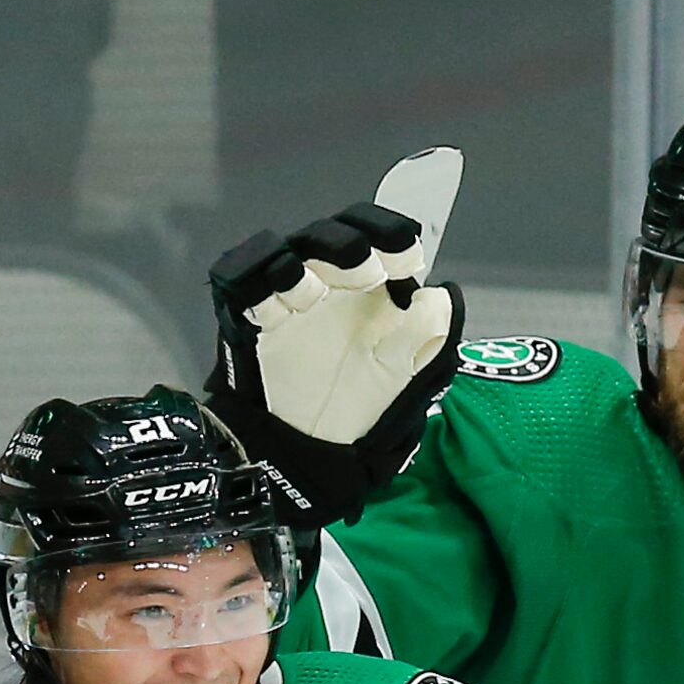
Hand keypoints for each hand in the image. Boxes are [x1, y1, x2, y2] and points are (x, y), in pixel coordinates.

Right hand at [204, 150, 467, 529]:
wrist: (309, 451)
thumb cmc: (360, 407)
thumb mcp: (407, 374)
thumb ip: (428, 333)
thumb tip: (442, 294)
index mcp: (367, 284)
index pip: (377, 233)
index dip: (392, 235)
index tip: (408, 262)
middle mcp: (325, 281)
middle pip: (329, 233)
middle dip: (351, 244)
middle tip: (369, 274)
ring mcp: (284, 297)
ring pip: (284, 251)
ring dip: (305, 265)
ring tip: (316, 296)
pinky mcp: (247, 317)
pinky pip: (241, 280)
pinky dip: (259, 282)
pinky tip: (281, 307)